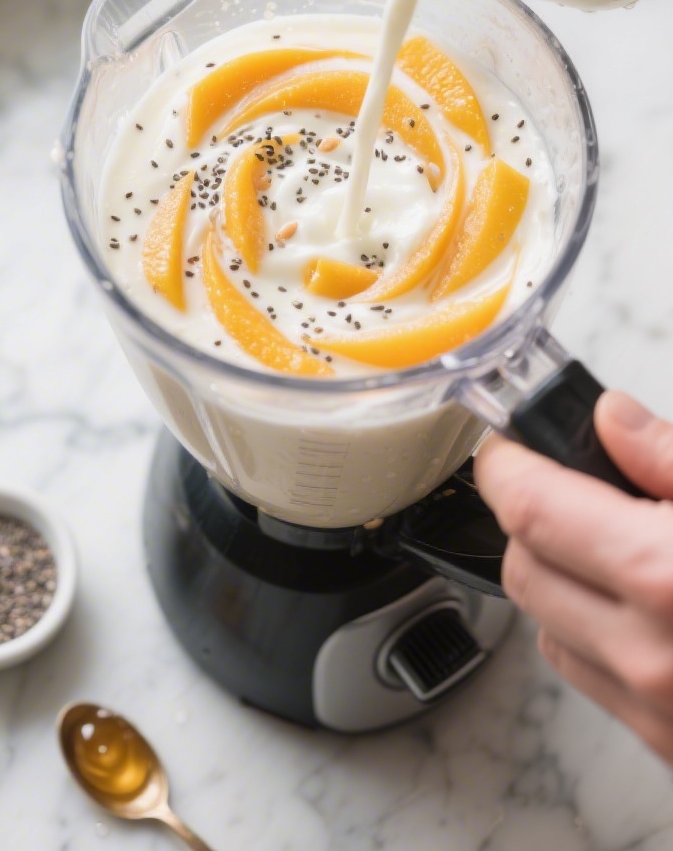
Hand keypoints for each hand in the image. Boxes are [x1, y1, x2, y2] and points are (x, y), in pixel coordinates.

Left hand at [474, 390, 672, 761]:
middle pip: (520, 566)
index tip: (509, 447)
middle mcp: (647, 654)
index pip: (529, 508)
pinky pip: (585, 674)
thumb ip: (670, 456)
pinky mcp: (662, 742)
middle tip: (577, 490)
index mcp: (667, 575)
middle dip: (533, 517)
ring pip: (543, 623)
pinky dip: (590, 631)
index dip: (505, 465)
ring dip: (559, 576)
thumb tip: (608, 419)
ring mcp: (652, 709)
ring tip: (619, 547)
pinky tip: (642, 606)